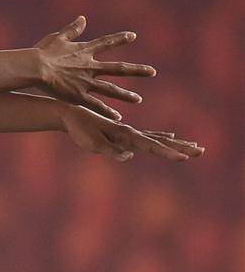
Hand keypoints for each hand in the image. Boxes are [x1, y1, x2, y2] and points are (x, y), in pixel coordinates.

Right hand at [35, 16, 155, 119]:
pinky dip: (107, 111)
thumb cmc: (43, 52)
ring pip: (110, 89)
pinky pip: (96, 105)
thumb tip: (83, 18)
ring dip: (125, 95)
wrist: (36, 68)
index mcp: (84, 51)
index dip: (120, 39)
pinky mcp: (79, 96)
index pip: (106, 43)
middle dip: (136, 70)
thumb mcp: (58, 37)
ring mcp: (86, 82)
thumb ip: (72, 29)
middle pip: (118, 68)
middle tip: (153, 72)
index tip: (133, 36)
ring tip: (138, 99)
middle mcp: (90, 66)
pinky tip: (118, 117)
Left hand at [59, 104, 203, 161]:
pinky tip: (169, 135)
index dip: (168, 152)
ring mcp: (128, 131)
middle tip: (202, 151)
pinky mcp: (122, 132)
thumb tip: (129, 156)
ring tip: (193, 145)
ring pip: (157, 138)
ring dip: (175, 142)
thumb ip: (111, 150)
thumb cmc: (79, 129)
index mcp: (124, 134)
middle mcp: (129, 132)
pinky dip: (160, 137)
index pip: (151, 145)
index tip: (185, 158)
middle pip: (160, 141)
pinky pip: (146, 135)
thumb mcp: (92, 143)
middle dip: (180, 147)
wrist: (69, 113)